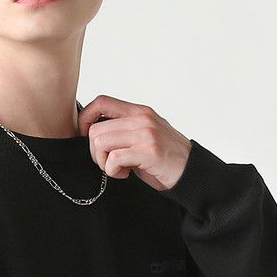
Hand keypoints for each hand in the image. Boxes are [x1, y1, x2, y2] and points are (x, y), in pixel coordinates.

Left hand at [77, 95, 192, 191]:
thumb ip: (123, 130)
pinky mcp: (149, 151)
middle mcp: (142, 119)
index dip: (85, 119)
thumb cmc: (164, 157)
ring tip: (117, 168)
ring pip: (101, 142)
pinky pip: (114, 158)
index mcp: (139, 112)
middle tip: (108, 163)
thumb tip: (92, 133)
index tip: (87, 138)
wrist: (191, 171)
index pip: (101, 102)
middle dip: (94, 151)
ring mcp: (146, 134)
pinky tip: (125, 174)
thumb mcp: (144, 135)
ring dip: (103, 162)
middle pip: (95, 129)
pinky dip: (113, 171)